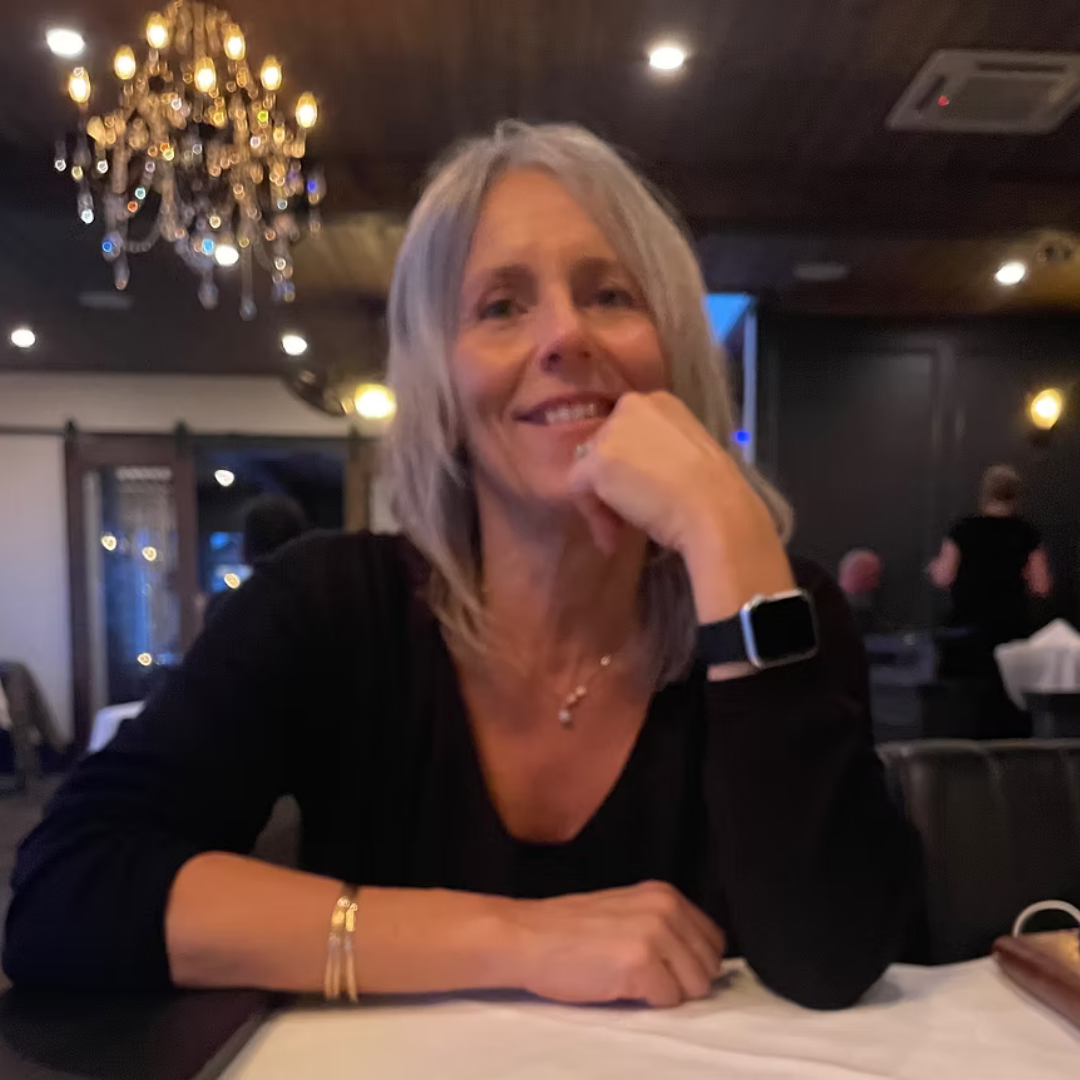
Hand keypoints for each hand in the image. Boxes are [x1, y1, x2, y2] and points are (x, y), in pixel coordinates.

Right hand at [510, 881, 725, 1007]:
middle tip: (646, 978)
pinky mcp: (640, 963)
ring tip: (633, 981)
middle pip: (709, 966)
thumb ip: (663, 925)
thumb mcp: (626, 911)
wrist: (528, 937)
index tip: (667, 968)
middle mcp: (665, 909)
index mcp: (664, 894)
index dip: (693, 962)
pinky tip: (620, 987)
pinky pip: (668, 1001)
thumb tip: (697, 958)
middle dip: (683, 981)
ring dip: (668, 993)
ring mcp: (655, 934)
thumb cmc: (570, 931)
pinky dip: (648, 1002)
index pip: (713, 939)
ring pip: (695, 986)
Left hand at [568, 391, 792, 621]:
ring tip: (621, 535)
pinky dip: (593, 517)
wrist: (715, 509)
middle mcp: (631, 406)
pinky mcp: (597, 462)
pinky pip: (577, 490)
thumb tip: (636, 479)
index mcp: (659, 402)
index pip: (627, 433)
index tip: (647, 495)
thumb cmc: (713, 490)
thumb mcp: (687, 456)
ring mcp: (612, 432)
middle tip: (630, 519)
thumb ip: (656, 455)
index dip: (631, 468)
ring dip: (604, 505)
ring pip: (590, 471)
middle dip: (614, 487)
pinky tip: (613, 538)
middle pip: (605, 449)